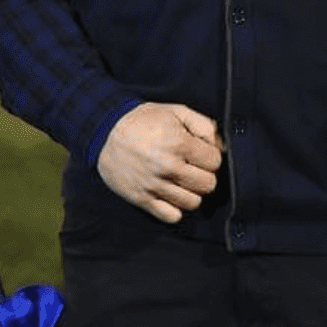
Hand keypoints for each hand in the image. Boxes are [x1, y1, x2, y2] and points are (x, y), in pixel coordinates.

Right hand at [96, 102, 221, 222]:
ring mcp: (154, 185)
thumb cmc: (143, 120)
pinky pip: (172, 216)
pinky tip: (170, 194)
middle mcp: (167, 166)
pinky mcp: (142, 198)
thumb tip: (222, 146)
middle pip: (208, 184)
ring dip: (191, 192)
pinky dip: (175, 208)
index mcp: (178, 142)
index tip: (199, 152)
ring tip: (180, 180)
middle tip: (191, 166)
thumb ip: (204, 126)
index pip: (215, 162)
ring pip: (193, 202)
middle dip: (203, 174)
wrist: (104, 129)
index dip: (210, 156)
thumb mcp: (175, 111)